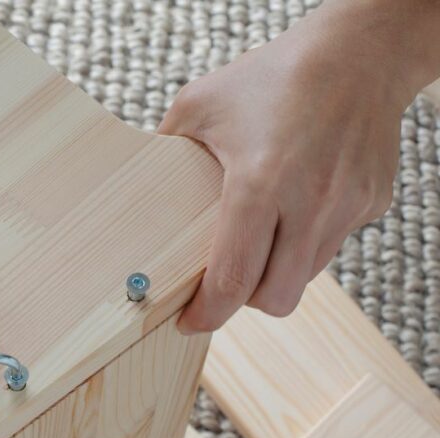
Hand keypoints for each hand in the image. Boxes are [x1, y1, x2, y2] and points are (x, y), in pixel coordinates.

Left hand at [159, 1, 413, 332]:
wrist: (359, 52)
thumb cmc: (271, 76)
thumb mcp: (198, 105)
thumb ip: (162, 153)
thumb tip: (131, 193)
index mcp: (260, 181)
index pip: (233, 278)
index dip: (206, 313)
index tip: (188, 322)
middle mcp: (311, 201)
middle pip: (274, 298)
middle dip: (242, 303)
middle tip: (222, 285)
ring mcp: (347, 205)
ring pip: (304, 277)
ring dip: (275, 273)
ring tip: (255, 239)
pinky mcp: (371, 203)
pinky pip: (330, 245)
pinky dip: (304, 243)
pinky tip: (292, 207)